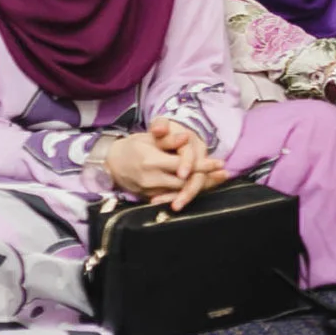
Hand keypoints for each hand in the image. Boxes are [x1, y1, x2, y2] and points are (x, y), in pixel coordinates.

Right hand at [104, 121, 228, 209]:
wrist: (110, 164)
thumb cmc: (132, 147)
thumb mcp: (147, 138)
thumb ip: (167, 139)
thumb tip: (185, 137)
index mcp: (152, 161)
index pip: (183, 165)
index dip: (203, 165)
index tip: (220, 163)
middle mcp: (152, 178)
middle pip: (185, 181)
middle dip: (206, 178)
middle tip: (224, 174)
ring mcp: (151, 190)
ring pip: (180, 192)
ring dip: (200, 187)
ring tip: (217, 180)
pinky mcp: (149, 197)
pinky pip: (172, 197)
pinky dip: (186, 192)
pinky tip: (200, 187)